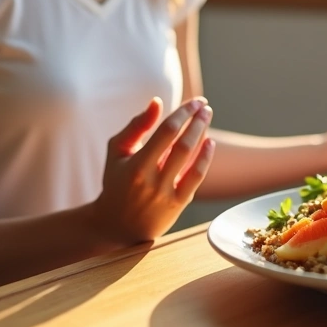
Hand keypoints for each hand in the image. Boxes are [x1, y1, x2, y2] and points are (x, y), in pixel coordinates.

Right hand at [92, 97, 214, 243]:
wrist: (118, 225)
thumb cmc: (117, 181)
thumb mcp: (117, 151)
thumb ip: (137, 126)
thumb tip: (157, 102)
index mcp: (136, 165)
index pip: (166, 131)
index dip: (183, 113)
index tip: (194, 102)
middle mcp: (152, 180)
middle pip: (183, 144)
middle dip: (197, 121)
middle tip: (205, 105)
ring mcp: (167, 193)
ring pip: (191, 159)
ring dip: (202, 134)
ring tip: (207, 116)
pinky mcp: (178, 204)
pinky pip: (196, 177)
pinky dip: (205, 158)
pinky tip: (209, 142)